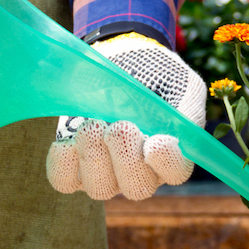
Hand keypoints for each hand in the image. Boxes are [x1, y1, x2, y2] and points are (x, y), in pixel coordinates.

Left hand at [46, 33, 206, 199]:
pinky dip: (65, 163)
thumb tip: (170, 124)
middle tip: (119, 126)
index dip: (166, 163)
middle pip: (136, 188)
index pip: (175, 172)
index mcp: (171, 154)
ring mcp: (106, 172)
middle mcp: (140, 171)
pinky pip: (65, 181)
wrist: (119, 59)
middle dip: (126, 158)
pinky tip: (69, 141)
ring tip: (92, 126)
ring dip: (94, 158)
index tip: (156, 141)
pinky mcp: (75, 165)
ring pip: (100, 188)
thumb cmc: (154, 74)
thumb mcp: (179, 81)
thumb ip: (184, 104)